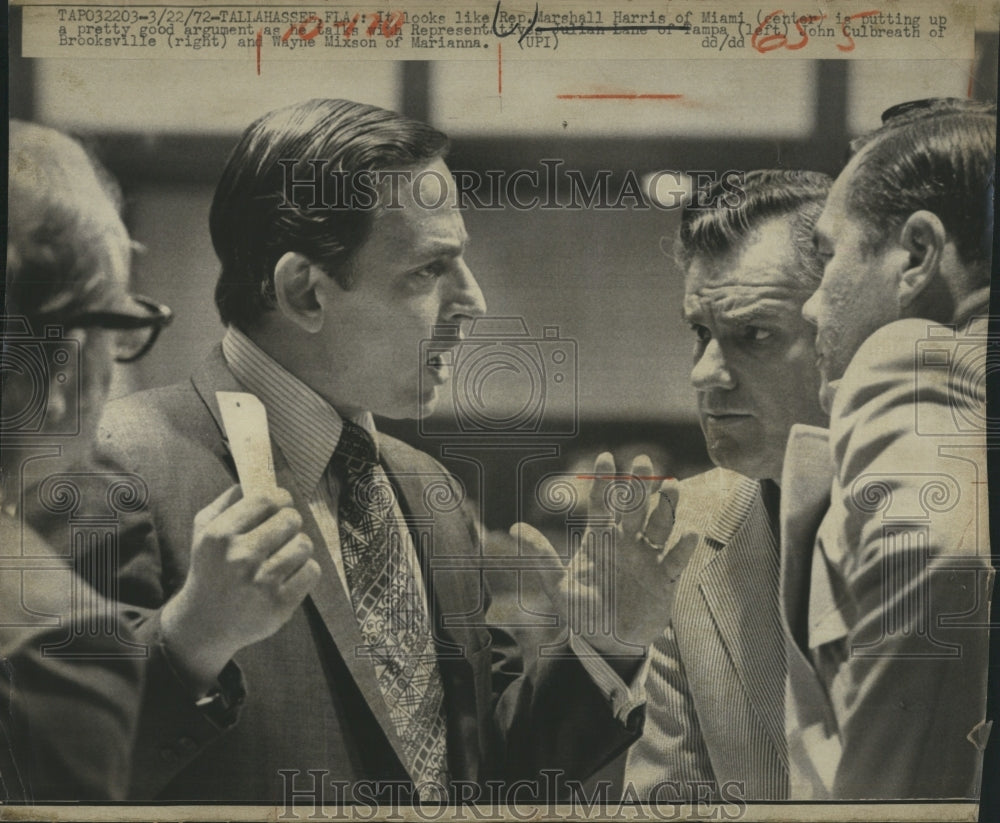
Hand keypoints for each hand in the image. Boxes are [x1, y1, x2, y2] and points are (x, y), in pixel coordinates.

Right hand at [161, 485, 319, 692]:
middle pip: (291, 519)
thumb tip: (256, 479)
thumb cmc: (210, 569)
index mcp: (220, 535)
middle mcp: (240, 558)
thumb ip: (227, 501)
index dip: (280, 499)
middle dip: (290, 523)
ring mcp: (261, 583)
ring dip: (298, 547)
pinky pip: (311, 571)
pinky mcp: (279, 605)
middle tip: (282, 533)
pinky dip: (305, 571)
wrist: (205, 623)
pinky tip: (289, 575)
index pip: (267, 499)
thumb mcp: (204, 531)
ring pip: (304, 544)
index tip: (280, 505)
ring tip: (284, 555)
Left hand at [513, 452, 689, 659]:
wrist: (608, 643)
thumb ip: (541, 557)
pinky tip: (689, 533)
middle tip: (643, 461)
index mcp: (600, 538)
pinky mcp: (666, 578)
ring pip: (660, 525)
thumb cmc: (582, 612)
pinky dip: (683, 547)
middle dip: (639, 485)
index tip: (606, 457)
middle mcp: (626, 541)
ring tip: (672, 487)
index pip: (602, 503)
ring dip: (667, 506)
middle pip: (634, 507)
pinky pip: (676, 559)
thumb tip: (513, 528)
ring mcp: (648, 557)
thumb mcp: (558, 586)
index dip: (603, 481)